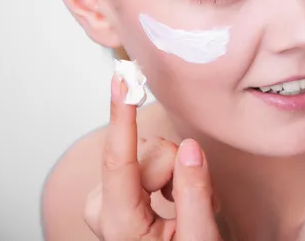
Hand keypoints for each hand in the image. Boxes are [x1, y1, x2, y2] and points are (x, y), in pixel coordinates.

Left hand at [83, 75, 221, 239]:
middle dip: (176, 169)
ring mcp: (107, 200)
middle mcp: (103, 208)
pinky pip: (148, 159)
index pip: (118, 161)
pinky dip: (170, 175)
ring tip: (188, 204)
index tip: (120, 80)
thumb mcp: (200, 239)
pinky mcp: (116, 191)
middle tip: (198, 201)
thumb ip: (195, 194)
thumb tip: (189, 148)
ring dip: (176, 174)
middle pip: (146, 155)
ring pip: (150, 153)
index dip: (120, 114)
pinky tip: (176, 199)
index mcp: (121, 225)